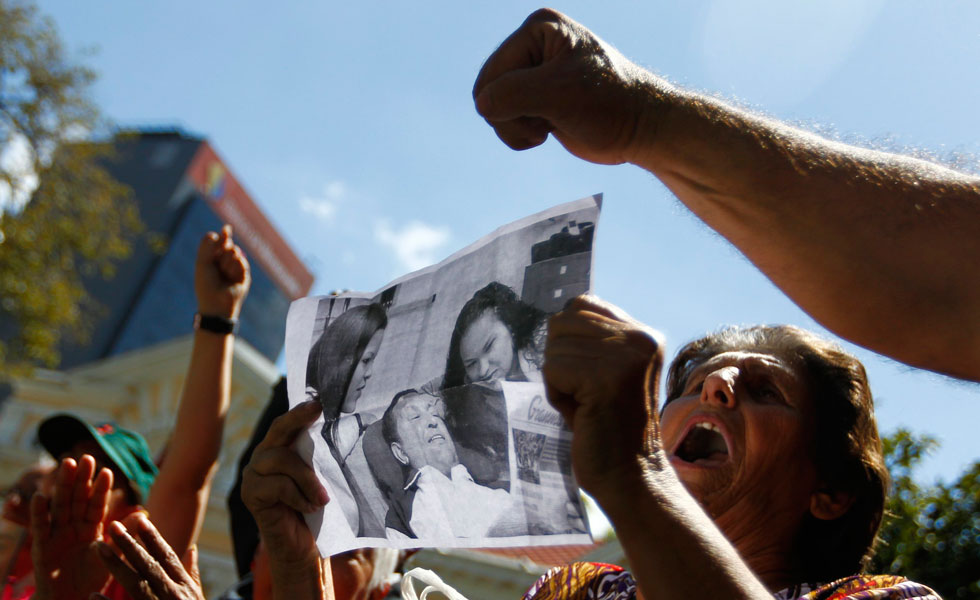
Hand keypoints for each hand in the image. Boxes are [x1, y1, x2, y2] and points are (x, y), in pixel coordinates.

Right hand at [30, 456, 112, 599]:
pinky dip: (39, 513)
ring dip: (63, 486)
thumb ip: (124, 537)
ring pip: (60, 506)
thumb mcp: (112, 557)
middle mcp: (73, 528)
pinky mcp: (42, 549)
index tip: (107, 470)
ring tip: (67, 464)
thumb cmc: (92, 580)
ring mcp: (57, 536)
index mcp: (90, 528)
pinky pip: (40, 529)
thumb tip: (144, 514)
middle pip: (78, 499)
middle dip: (82, 479)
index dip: (101, 489)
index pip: (97, 505)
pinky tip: (40, 497)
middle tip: (87, 457)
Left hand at [91, 515, 203, 599]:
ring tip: (98, 547)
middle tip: (113, 525)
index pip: (167, 557)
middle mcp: (173, 595)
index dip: (154, 538)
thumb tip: (191, 549)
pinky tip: (92, 596)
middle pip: (149, 565)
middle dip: (130, 544)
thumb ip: (192, 573)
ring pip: (135, 584)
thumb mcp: (198, 597)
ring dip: (116, 564)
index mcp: (184, 587)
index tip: (141, 520)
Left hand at [195, 225, 250, 318]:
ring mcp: (235, 268)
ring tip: (224, 274)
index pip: (220, 242)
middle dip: (222, 251)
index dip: (223, 235)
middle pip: (228, 244)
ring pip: (235, 252)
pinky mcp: (244, 275)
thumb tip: (218, 233)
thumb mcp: (203, 262)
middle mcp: (224, 263)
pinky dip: (235, 267)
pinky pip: (242, 261)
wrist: (216, 303)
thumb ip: (208, 246)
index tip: (227, 228)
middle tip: (217, 264)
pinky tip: (232, 276)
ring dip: (227, 261)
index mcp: (213, 259)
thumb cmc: (206, 285)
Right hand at [242, 400, 326, 568]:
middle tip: (318, 410)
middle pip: (278, 429)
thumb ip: (319, 457)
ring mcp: (254, 474)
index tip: (320, 399)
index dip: (301, 410)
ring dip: (307, 478)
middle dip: (298, 418)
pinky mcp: (250, 494)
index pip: (288, 422)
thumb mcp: (320, 477)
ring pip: (281, 459)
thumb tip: (339, 431)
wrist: (301, 547)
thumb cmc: (315, 508)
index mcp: (281, 448)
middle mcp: (263, 455)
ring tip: (323, 498)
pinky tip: (308, 508)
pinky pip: (277, 485)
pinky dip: (298, 496)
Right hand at [473, 9, 658, 164]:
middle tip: (544, 122)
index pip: (494, 72)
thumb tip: (482, 105)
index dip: (510, 101)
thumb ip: (514, 94)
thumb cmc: (609, 104)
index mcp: (539, 29)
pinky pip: (505, 120)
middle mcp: (533, 46)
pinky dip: (521, 134)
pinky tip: (548, 130)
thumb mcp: (559, 94)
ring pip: (493, 109)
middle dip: (511, 116)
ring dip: (516, 128)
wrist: (640, 129)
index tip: (548, 109)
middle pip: (488, 90)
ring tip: (547, 126)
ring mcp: (533, 74)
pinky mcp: (536, 99)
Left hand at [543, 295, 664, 502]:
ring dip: (558, 381)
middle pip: (562, 322)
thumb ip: (592, 341)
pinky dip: (556, 395)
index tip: (589, 377)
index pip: (582, 304)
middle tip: (587, 395)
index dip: (569, 340)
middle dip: (562, 360)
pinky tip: (581, 414)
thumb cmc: (608, 427)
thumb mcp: (606, 372)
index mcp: (645, 335)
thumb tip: (557, 316)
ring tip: (586, 406)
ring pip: (554, 348)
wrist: (629, 476)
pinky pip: (552, 369)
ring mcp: (625, 356)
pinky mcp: (605, 377)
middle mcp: (641, 338)